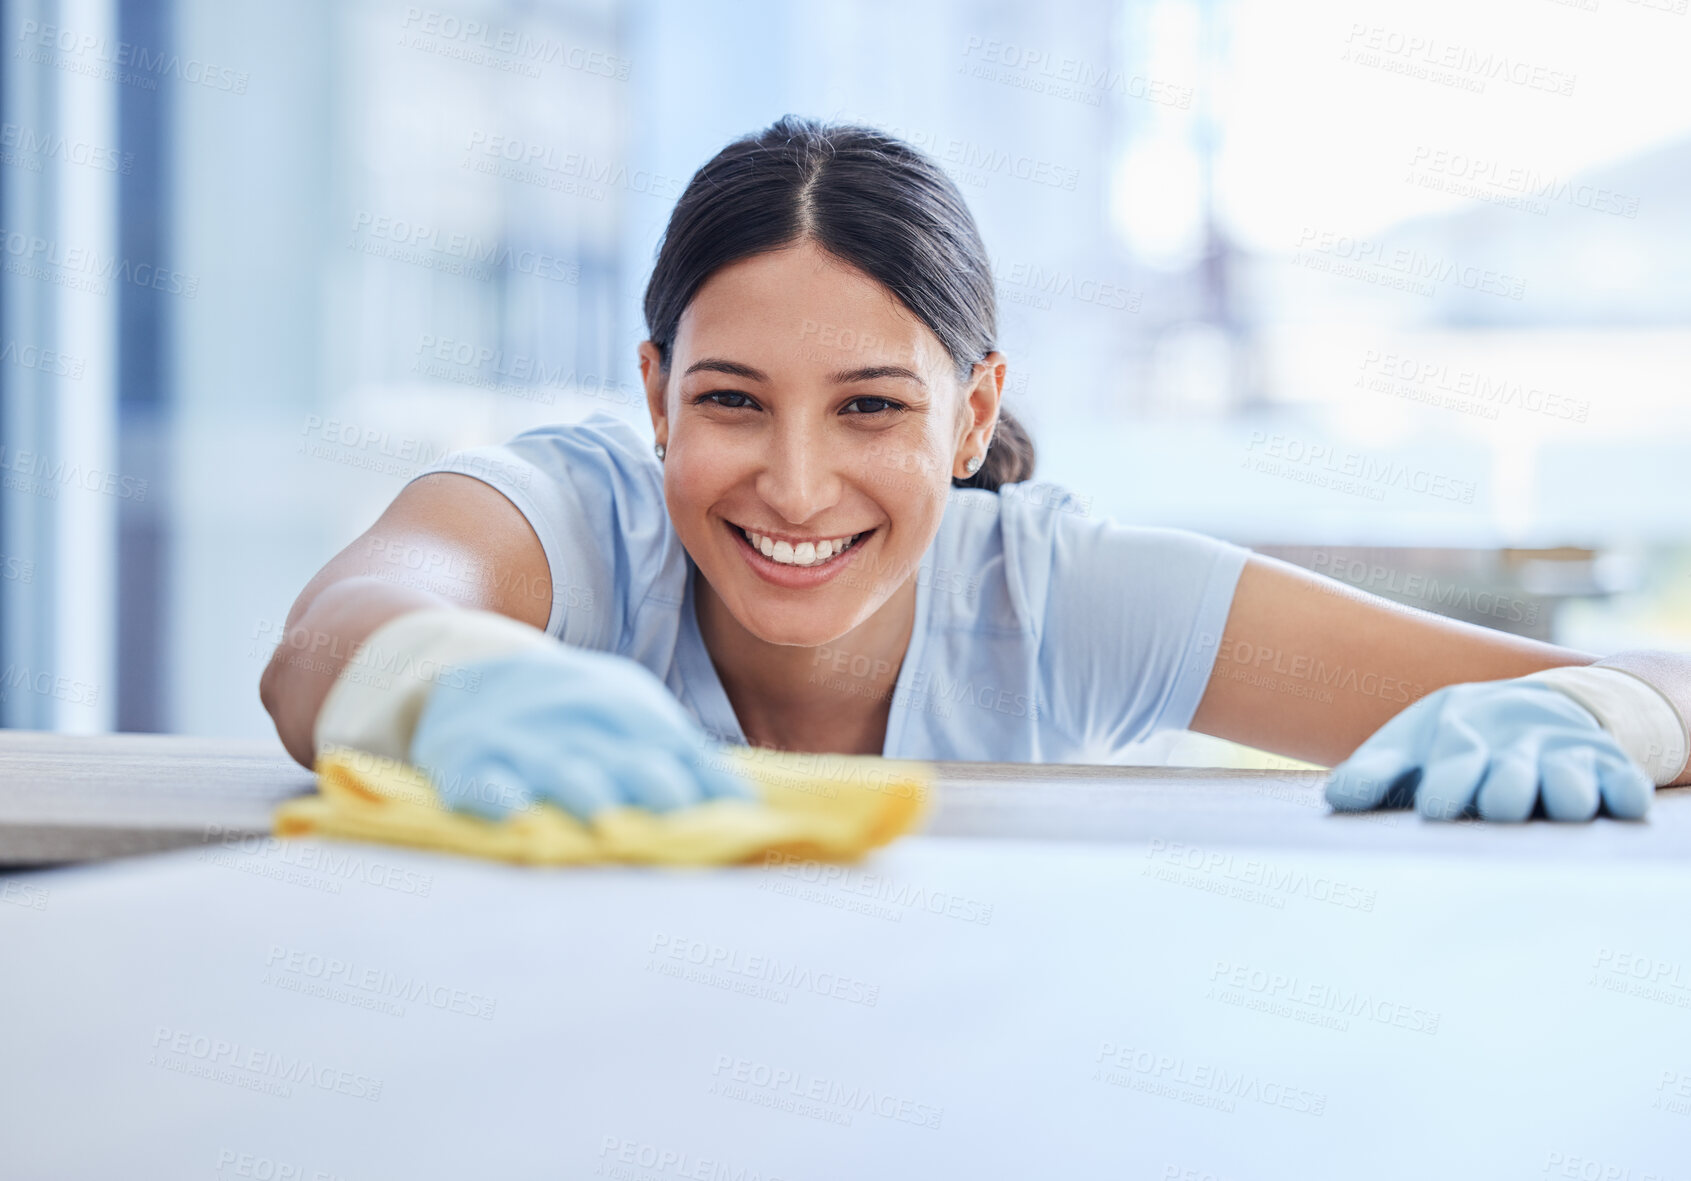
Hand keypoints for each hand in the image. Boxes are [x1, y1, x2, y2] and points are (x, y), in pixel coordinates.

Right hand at [408, 644, 755, 820]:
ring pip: (560, 770)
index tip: (745, 818)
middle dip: (654, 786)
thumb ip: (684, 756)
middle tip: (681, 819)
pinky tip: (513, 813)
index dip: (707, 783)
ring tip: (605, 822)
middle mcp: (579, 725)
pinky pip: (483, 782)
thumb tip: (750, 803)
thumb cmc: (571, 710)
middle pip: (623, 758)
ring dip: (584, 792)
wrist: (465, 670)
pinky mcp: (468, 764)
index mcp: (625, 711)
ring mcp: (523, 744)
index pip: (676, 748)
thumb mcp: (629, 713)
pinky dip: (497, 798)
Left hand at [1324, 680, 1653, 821]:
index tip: (1437, 809)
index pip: (1454, 760)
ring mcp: (1564, 758)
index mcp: (1460, 737)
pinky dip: (1626, 793)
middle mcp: (1513, 747)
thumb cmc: (1454, 743)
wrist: (1535, 709)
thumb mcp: (1410, 748)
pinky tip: (1624, 803)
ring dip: (1566, 793)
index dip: (1448, 782)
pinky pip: (1624, 783)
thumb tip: (1334, 799)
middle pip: (1512, 776)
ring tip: (1561, 805)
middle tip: (1498, 806)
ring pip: (1569, 781)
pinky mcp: (1608, 769)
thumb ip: (1373, 774)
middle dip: (1506, 789)